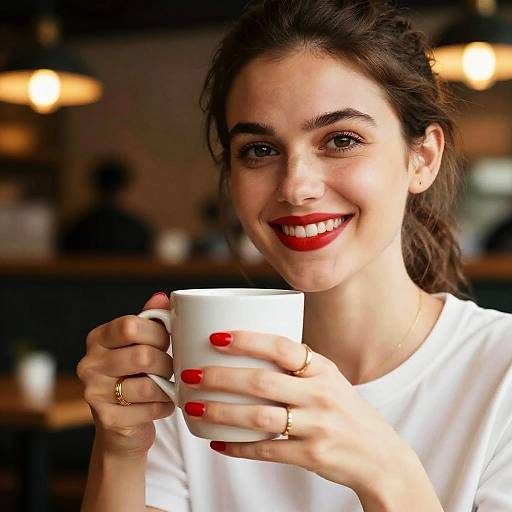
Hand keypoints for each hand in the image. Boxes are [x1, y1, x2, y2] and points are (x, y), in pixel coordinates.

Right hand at [76, 292, 174, 457]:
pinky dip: (165, 406)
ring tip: (167, 386)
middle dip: (166, 363)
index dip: (158, 333)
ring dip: (167, 386)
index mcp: (98, 339)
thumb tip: (162, 297)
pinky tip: (162, 403)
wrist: (122, 425)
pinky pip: (150, 408)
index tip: (168, 341)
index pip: (130, 326)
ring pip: (148, 385)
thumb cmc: (135, 375)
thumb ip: (151, 319)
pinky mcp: (107, 420)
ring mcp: (94, 393)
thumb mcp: (140, 343)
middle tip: (170, 367)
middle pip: (142, 356)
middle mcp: (89, 364)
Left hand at [180, 331, 410, 492]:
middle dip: (221, 377)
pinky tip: (216, 443)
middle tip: (190, 374)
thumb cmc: (346, 411)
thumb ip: (299, 365)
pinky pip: (267, 451)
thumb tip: (251, 348)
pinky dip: (239, 447)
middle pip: (261, 382)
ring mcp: (317, 426)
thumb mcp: (330, 379)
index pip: (281, 346)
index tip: (215, 337)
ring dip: (221, 412)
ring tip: (193, 408)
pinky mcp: (312, 455)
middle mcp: (320, 394)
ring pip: (259, 417)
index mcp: (322, 369)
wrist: (380, 457)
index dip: (246, 340)